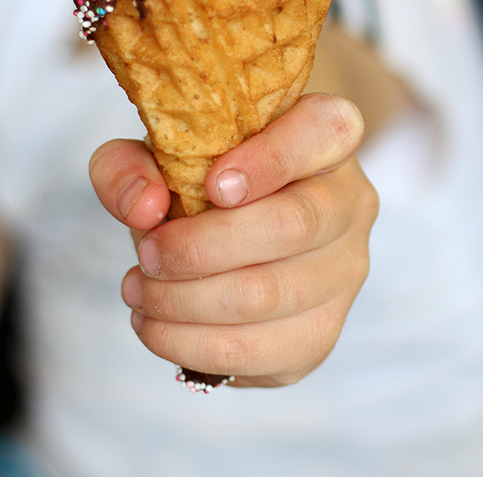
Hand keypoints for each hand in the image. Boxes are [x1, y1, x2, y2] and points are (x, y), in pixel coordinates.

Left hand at [89, 93, 377, 387]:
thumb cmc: (200, 183)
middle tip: (147, 253)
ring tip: (140, 292)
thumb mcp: (155, 155)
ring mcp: (345, 273)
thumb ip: (130, 164)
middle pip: (292, 226)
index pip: (325, 132)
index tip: (211, 186)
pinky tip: (159, 326)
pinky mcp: (322, 333)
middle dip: (200, 248)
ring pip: (270, 296)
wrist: (230, 237)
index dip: (270, 159)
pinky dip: (191, 346)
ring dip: (184, 302)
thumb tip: (144, 208)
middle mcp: (352, 202)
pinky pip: (260, 351)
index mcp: (328, 137)